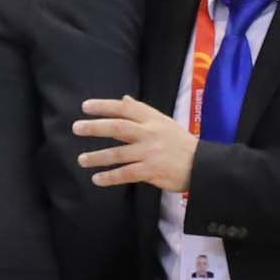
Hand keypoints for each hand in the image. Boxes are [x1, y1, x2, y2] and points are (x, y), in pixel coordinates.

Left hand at [73, 95, 195, 193]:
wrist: (203, 166)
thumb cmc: (181, 144)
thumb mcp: (164, 122)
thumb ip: (142, 112)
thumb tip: (124, 99)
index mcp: (153, 119)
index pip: (125, 108)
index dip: (104, 106)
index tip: (85, 107)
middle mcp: (150, 133)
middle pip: (118, 127)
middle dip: (95, 127)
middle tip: (76, 128)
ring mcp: (150, 152)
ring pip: (118, 153)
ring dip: (97, 156)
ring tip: (82, 159)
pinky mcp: (152, 171)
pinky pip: (126, 173)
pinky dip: (110, 177)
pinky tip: (97, 179)